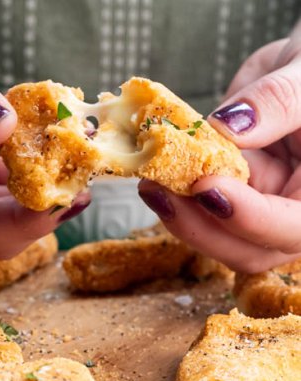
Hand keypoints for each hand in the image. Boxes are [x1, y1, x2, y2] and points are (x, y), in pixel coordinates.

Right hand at [0, 0, 78, 258]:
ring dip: (46, 197)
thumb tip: (2, 127)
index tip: (62, 198)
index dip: (16, 222)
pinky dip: (41, 177)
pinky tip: (63, 151)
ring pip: (7, 222)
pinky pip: (12, 196)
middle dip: (39, 213)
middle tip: (81, 179)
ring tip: (79, 160)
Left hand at [139, 23, 300, 272]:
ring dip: (179, 218)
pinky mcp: (231, 202)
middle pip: (248, 251)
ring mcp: (259, 212)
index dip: (248, 217)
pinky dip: (175, 203)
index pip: (294, 227)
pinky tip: (152, 180)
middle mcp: (292, 214)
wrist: (296, 74)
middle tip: (158, 191)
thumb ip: (278, 101)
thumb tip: (228, 128)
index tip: (206, 188)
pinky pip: (200, 217)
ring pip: (218, 240)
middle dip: (199, 227)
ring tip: (149, 183)